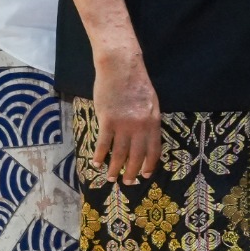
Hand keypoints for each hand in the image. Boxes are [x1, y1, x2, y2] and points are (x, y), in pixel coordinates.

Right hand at [89, 45, 161, 184]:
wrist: (121, 67)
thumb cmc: (136, 83)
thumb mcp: (151, 102)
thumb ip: (150, 121)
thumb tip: (146, 138)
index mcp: (153, 122)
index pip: (153, 150)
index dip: (148, 165)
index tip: (144, 175)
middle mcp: (140, 126)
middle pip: (136, 155)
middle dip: (131, 172)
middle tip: (127, 183)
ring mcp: (123, 124)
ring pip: (119, 153)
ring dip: (115, 168)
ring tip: (111, 178)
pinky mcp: (107, 120)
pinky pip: (103, 143)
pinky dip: (99, 155)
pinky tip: (96, 163)